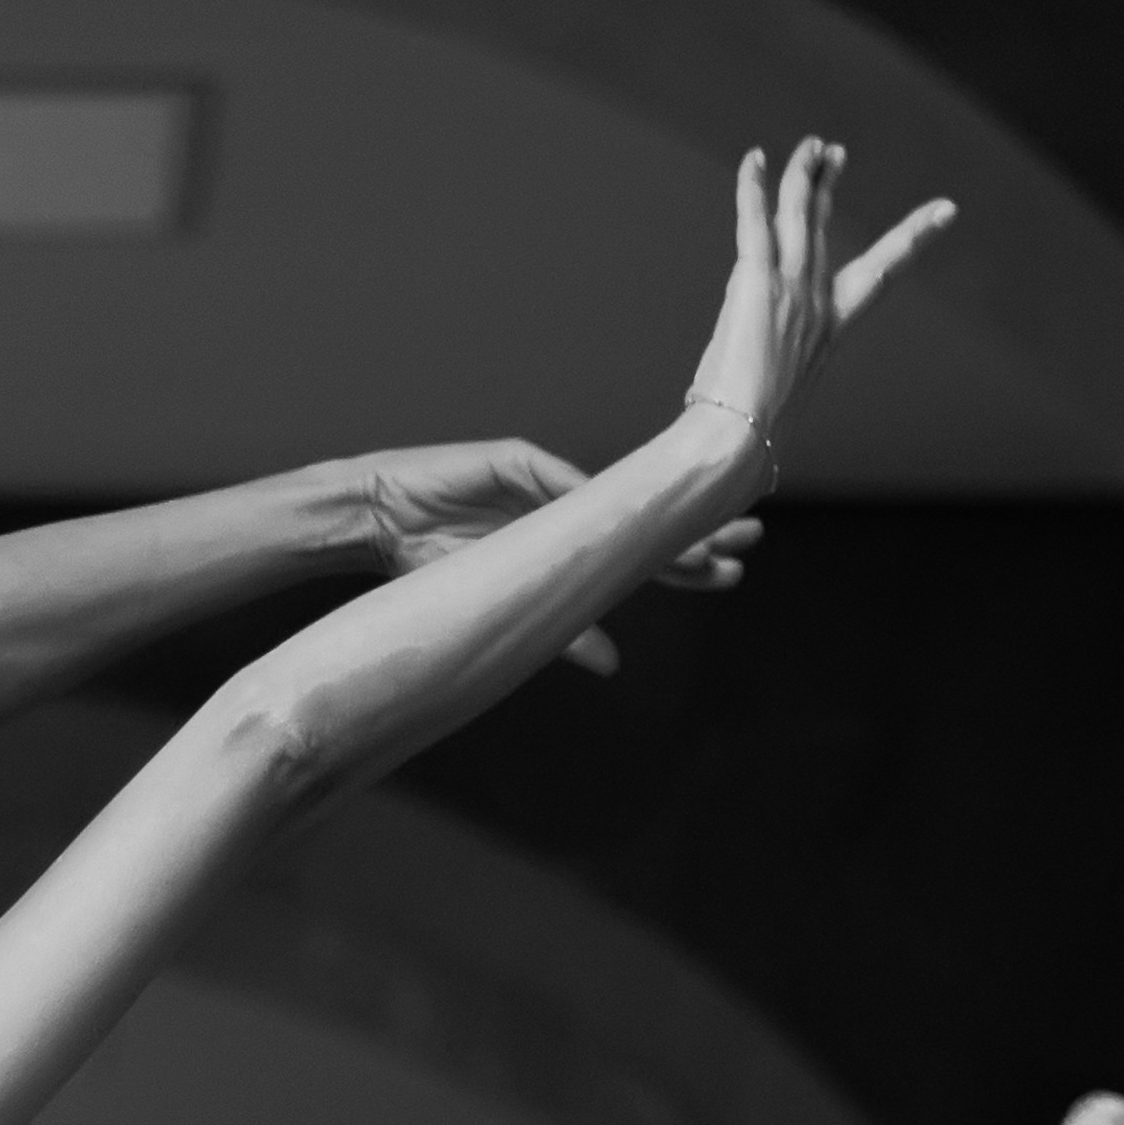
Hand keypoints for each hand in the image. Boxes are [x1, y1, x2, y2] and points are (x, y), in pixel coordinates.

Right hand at [365, 432, 759, 678]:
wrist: (373, 521)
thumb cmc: (429, 563)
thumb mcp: (502, 603)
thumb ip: (560, 630)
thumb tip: (614, 663)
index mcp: (568, 539)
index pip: (640, 549)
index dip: (684, 560)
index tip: (730, 572)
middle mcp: (567, 505)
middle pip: (644, 515)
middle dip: (695, 529)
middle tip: (750, 539)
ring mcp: (544, 482)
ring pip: (614, 496)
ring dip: (657, 515)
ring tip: (703, 535)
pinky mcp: (514, 461)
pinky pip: (560, 482)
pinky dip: (589, 498)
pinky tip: (624, 514)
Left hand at [679, 138, 952, 483]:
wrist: (740, 443)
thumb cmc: (752, 442)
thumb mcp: (773, 409)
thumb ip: (772, 401)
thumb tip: (754, 439)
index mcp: (831, 333)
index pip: (880, 276)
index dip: (911, 240)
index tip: (944, 211)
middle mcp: (818, 305)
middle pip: (827, 229)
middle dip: (829, 184)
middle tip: (831, 152)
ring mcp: (791, 291)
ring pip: (801, 214)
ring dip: (804, 173)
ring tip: (807, 145)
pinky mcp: (757, 284)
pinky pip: (756, 222)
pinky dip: (754, 188)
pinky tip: (755, 161)